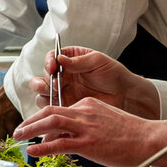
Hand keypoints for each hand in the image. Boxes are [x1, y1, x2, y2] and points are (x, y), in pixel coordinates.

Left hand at [13, 98, 166, 166]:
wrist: (149, 139)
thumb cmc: (131, 135)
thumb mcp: (104, 122)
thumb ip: (84, 127)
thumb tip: (65, 140)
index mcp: (88, 105)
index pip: (60, 110)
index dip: (44, 121)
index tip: (37, 131)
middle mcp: (84, 112)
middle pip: (49, 111)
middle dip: (30, 121)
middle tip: (19, 130)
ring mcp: (85, 127)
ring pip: (50, 123)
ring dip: (30, 129)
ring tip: (18, 137)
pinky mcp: (88, 142)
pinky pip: (59, 144)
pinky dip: (43, 147)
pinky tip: (33, 151)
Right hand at [29, 46, 157, 115]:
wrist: (124, 95)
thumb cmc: (113, 74)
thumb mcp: (98, 61)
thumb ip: (79, 61)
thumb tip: (60, 59)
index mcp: (69, 60)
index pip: (51, 58)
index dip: (48, 62)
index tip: (53, 67)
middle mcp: (63, 76)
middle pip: (42, 77)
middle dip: (42, 81)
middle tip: (52, 85)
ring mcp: (63, 92)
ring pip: (42, 94)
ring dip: (43, 94)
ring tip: (55, 95)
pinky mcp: (66, 107)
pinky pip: (52, 108)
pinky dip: (50, 108)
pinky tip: (59, 106)